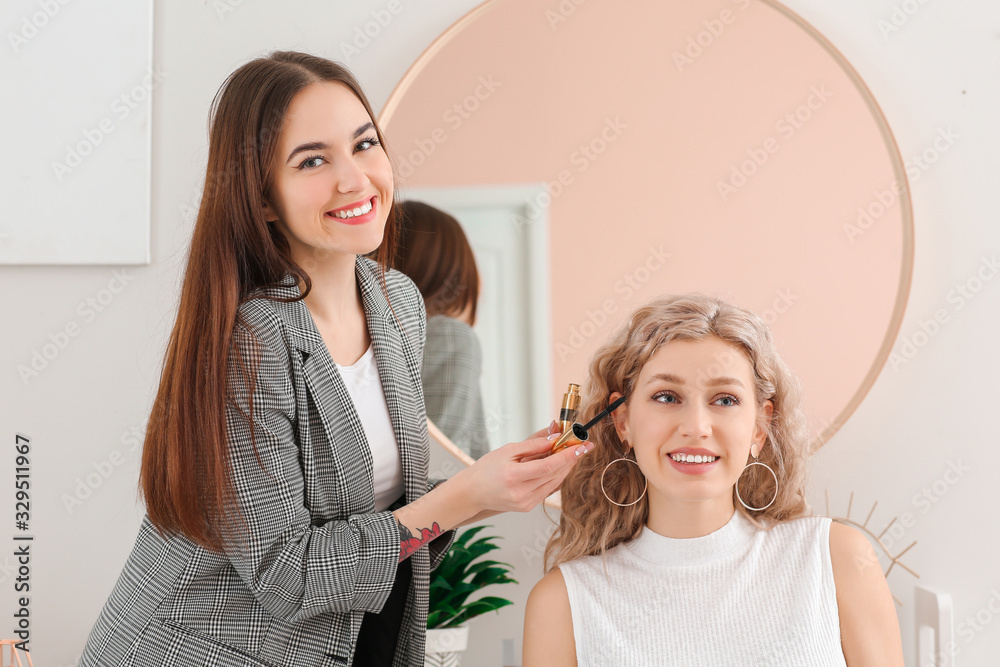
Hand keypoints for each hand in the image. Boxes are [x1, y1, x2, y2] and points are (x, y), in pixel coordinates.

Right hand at [455, 421, 593, 514]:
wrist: (473, 492)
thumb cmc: (487, 468)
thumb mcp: (508, 450)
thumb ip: (533, 444)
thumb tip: (555, 437)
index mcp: (514, 477)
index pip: (548, 466)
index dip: (567, 455)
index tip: (582, 445)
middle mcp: (521, 493)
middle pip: (555, 475)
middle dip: (571, 459)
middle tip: (583, 445)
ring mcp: (526, 503)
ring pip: (555, 483)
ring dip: (566, 468)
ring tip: (574, 453)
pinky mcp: (528, 507)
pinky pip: (549, 490)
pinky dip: (557, 477)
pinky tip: (562, 466)